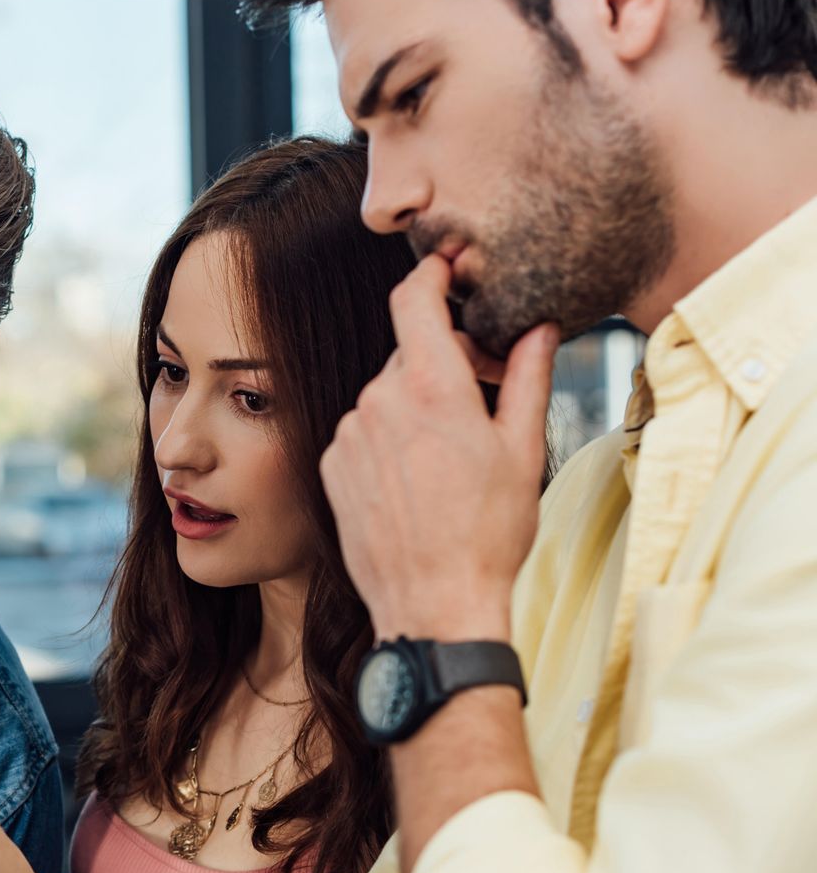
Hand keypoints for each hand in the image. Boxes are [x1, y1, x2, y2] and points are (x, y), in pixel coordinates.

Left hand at [319, 256, 557, 641]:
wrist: (434, 603)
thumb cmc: (488, 533)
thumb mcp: (523, 450)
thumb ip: (527, 377)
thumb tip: (540, 327)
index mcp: (431, 387)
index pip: (413, 299)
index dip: (430, 274)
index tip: (447, 269)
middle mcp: (379, 402)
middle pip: (408, 352)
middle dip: (443, 361)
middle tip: (483, 395)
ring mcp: (349, 434)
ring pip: (385, 395)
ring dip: (414, 405)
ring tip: (449, 456)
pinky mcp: (331, 464)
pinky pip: (363, 431)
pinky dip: (388, 439)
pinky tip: (417, 479)